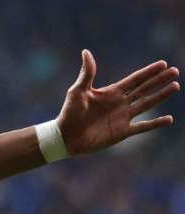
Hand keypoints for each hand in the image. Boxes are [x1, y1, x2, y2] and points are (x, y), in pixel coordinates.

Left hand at [57, 49, 178, 154]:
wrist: (65, 136)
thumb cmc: (69, 113)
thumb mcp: (78, 91)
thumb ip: (87, 73)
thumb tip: (86, 51)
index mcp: (111, 92)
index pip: (135, 79)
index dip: (148, 72)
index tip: (163, 64)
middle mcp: (120, 103)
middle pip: (144, 89)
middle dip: (159, 80)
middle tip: (175, 72)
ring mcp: (122, 117)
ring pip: (147, 104)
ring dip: (161, 96)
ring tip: (175, 86)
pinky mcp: (122, 132)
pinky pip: (143, 127)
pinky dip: (155, 123)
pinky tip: (169, 119)